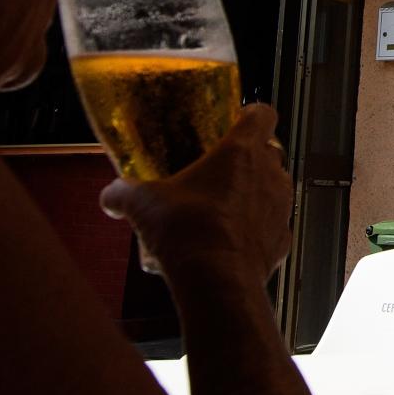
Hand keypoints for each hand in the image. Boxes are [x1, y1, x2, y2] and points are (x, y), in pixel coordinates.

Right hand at [100, 103, 291, 291]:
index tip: (239, 118)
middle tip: (221, 169)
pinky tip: (232, 238)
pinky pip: (273, 225)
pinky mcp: (282, 239)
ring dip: (256, 192)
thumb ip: (124, 193)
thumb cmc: (188, 232)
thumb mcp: (143, 204)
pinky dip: (258, 228)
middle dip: (251, 157)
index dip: (251, 114)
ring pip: (276, 187)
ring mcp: (280, 207)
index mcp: (240, 151)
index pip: (262, 114)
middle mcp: (269, 174)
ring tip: (224, 207)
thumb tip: (111, 195)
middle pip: (270, 150)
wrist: (216, 280)